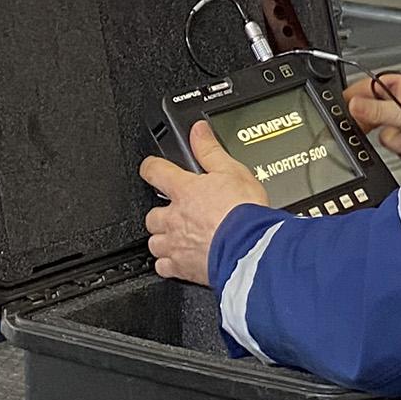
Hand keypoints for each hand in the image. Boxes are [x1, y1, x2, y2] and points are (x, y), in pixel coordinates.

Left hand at [140, 121, 269, 284]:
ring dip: (162, 238)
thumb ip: (210, 150)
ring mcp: (176, 244)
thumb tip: (198, 131)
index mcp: (184, 190)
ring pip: (154, 242)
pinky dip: (168, 263)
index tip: (151, 167)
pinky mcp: (182, 268)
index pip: (155, 172)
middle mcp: (174, 218)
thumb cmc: (243, 212)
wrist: (250, 248)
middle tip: (174, 211)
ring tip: (175, 236)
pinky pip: (163, 267)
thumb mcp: (232, 170)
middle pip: (151, 214)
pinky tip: (179, 260)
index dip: (151, 167)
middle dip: (160, 212)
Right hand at [344, 71, 400, 161]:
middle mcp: (397, 102)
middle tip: (398, 128)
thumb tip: (351, 106)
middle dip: (388, 130)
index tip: (349, 121)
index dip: (353, 106)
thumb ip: (376, 110)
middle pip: (372, 121)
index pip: (361, 92)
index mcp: (393, 85)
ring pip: (387, 139)